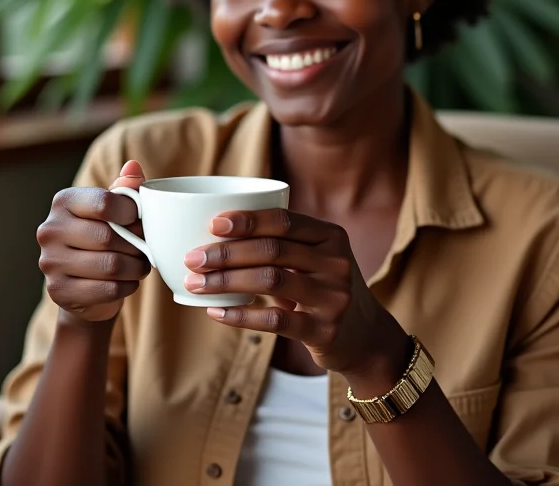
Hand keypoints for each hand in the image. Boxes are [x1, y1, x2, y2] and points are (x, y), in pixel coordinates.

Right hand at [37, 160, 151, 323]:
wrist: (86, 284)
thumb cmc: (105, 237)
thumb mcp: (116, 210)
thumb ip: (126, 189)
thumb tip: (133, 167)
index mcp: (64, 201)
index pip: (105, 203)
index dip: (132, 213)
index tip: (140, 220)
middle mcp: (50, 229)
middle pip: (109, 237)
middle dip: (137, 245)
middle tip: (146, 248)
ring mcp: (50, 262)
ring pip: (111, 265)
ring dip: (136, 267)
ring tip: (140, 265)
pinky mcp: (58, 291)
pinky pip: (107, 289)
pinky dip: (127, 286)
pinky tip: (128, 282)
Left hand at [183, 209, 403, 375]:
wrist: (365, 336)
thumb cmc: (324, 289)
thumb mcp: (317, 259)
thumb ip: (282, 244)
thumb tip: (216, 234)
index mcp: (332, 236)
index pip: (284, 220)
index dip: (247, 220)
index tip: (213, 224)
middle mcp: (336, 262)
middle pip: (272, 250)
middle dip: (227, 253)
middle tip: (193, 258)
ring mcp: (334, 297)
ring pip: (270, 281)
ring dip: (226, 282)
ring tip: (195, 284)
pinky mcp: (324, 330)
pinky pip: (274, 320)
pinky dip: (240, 315)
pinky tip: (216, 313)